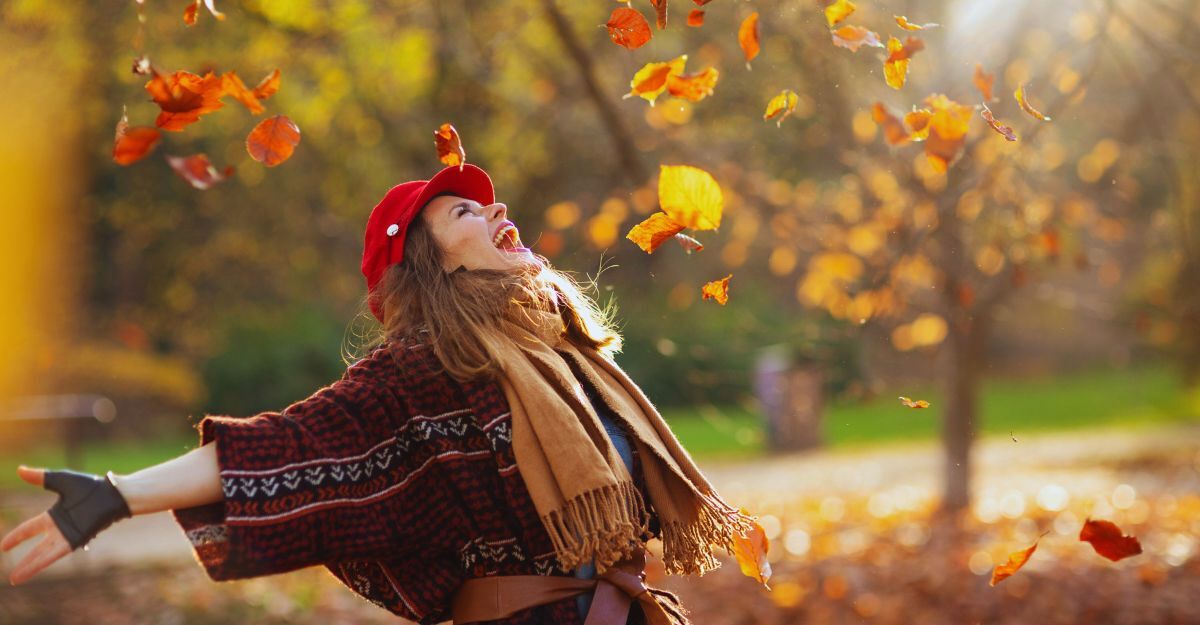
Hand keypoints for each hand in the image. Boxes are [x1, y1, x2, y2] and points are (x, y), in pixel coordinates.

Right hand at [1, 465, 132, 584]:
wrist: (111, 494)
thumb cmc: (91, 486)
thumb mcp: (60, 480)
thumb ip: (40, 478)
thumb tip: (19, 470)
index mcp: (54, 515)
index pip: (30, 529)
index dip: (17, 537)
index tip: (4, 546)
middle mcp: (60, 529)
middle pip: (37, 548)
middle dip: (24, 561)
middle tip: (12, 576)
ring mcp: (67, 536)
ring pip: (43, 555)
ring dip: (29, 567)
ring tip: (15, 579)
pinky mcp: (74, 541)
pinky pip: (53, 555)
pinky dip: (40, 563)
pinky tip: (30, 571)